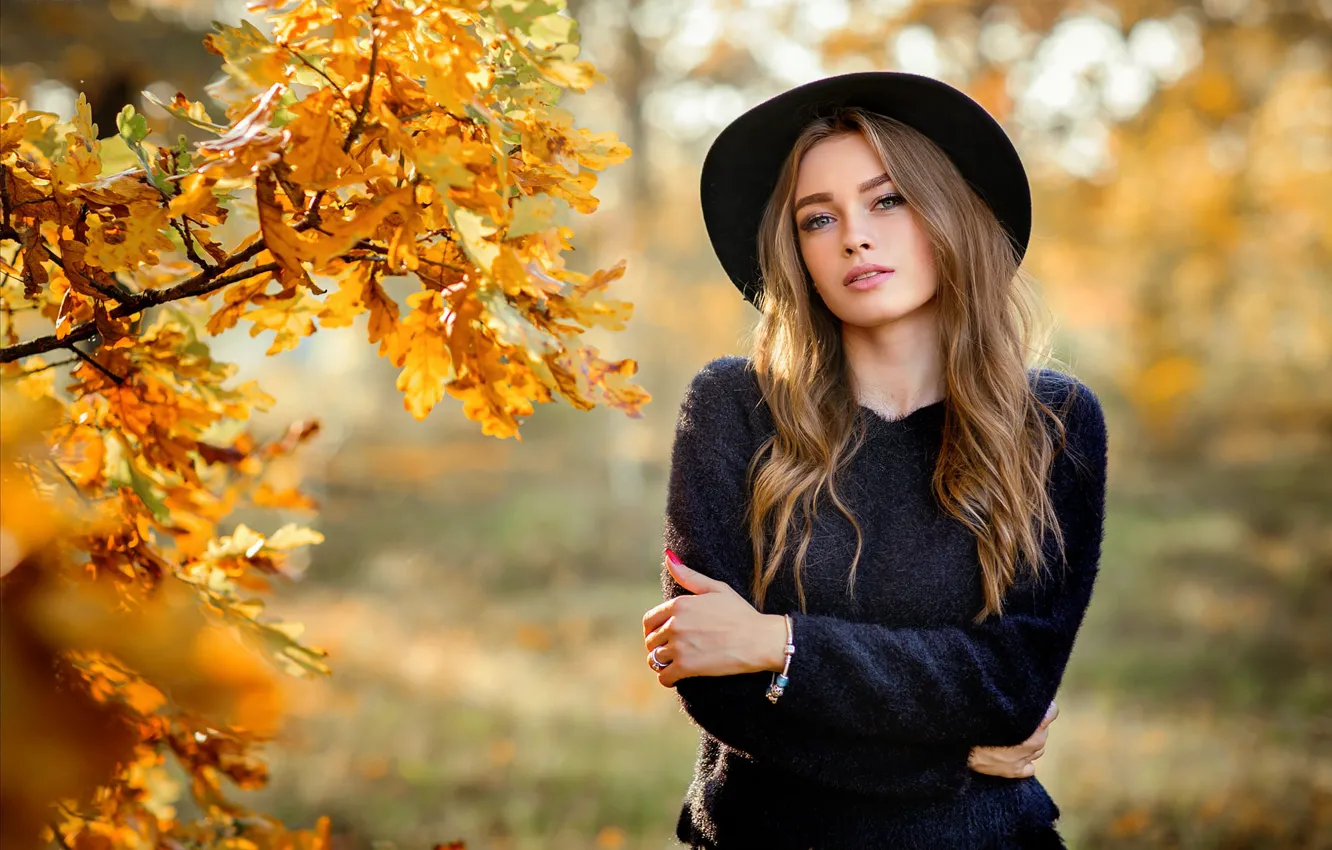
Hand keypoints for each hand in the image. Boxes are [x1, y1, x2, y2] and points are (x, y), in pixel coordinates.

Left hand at [642, 550, 785, 687]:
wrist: (758, 639)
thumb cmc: (740, 613)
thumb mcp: (716, 588)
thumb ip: (688, 576)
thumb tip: (668, 557)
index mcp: (679, 605)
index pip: (650, 621)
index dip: (653, 630)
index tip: (660, 636)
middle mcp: (674, 624)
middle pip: (651, 640)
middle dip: (658, 646)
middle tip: (669, 651)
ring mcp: (679, 646)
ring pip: (655, 659)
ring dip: (661, 663)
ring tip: (672, 664)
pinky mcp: (686, 667)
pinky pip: (664, 676)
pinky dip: (666, 679)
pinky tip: (674, 677)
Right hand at [967, 700, 1057, 778]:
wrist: (960, 742)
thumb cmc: (977, 718)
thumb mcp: (997, 703)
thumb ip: (1015, 701)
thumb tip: (1024, 694)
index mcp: (1034, 723)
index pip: (1052, 712)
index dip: (1042, 707)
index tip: (1032, 704)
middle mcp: (1035, 742)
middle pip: (1043, 731)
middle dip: (1034, 726)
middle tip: (1015, 720)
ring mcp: (1026, 758)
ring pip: (1038, 749)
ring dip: (1029, 743)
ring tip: (1012, 737)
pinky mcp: (1015, 771)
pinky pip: (1029, 767)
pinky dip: (1024, 761)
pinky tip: (1012, 755)